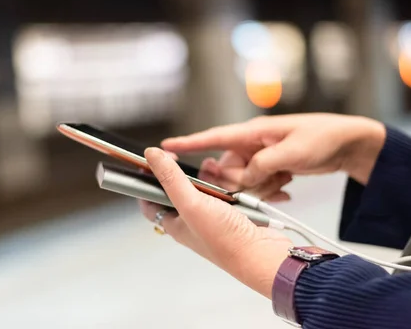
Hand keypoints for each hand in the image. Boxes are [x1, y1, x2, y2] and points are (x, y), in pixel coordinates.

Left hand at [139, 148, 291, 298]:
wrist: (263, 254)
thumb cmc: (227, 241)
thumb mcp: (192, 204)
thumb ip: (171, 179)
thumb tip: (152, 156)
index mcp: (175, 224)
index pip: (150, 201)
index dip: (147, 180)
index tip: (152, 161)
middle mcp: (191, 222)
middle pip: (177, 192)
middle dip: (179, 175)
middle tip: (181, 160)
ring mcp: (211, 219)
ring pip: (203, 191)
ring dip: (206, 180)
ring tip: (210, 174)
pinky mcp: (231, 215)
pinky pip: (224, 194)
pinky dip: (227, 186)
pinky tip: (230, 185)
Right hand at [162, 113, 385, 188]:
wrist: (350, 143)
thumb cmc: (323, 138)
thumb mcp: (292, 152)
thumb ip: (261, 166)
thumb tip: (240, 179)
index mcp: (252, 132)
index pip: (212, 137)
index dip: (187, 144)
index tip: (163, 147)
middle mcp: (252, 144)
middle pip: (228, 169)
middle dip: (240, 182)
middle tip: (269, 179)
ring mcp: (261, 155)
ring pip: (244, 180)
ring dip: (261, 187)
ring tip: (285, 179)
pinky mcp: (271, 166)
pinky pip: (258, 182)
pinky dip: (270, 188)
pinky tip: (286, 186)